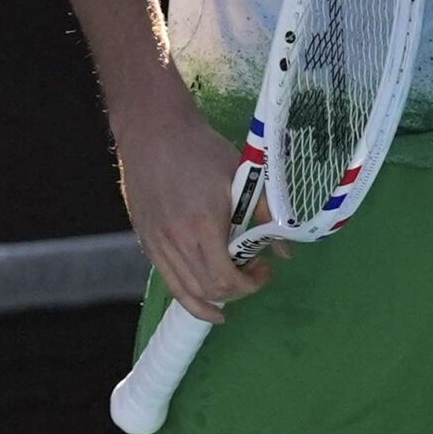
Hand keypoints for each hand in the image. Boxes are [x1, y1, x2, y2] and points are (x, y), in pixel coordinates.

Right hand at [113, 95, 273, 324]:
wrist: (154, 132)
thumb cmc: (201, 149)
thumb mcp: (241, 174)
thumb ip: (264, 213)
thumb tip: (286, 250)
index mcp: (204, 225)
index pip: (226, 279)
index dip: (250, 284)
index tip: (264, 268)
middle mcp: (177, 241)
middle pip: (209, 290)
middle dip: (238, 290)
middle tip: (252, 271)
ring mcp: (157, 244)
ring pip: (187, 292)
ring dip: (214, 297)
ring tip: (232, 287)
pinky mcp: (146, 242)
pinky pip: (168, 282)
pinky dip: (188, 297)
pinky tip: (203, 301)